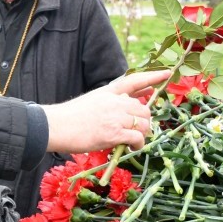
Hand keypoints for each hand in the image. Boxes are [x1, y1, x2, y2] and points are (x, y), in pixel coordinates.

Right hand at [43, 69, 167, 152]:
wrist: (55, 126)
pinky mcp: (113, 133)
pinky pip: (137, 138)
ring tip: (132, 142)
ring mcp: (115, 117)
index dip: (153, 76)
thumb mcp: (91, 101)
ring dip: (142, 135)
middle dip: (144, 122)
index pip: (135, 81)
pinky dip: (138, 145)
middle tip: (136, 132)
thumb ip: (109, 102)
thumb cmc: (69, 117)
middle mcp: (115, 102)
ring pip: (144, 125)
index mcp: (108, 92)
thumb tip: (127, 105)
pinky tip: (130, 148)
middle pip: (144, 110)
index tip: (167, 73)